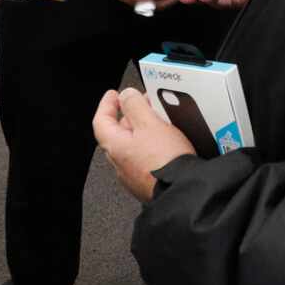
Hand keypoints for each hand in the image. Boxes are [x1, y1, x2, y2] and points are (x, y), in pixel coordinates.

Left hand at [93, 87, 194, 201]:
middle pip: (118, 133)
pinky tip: (166, 143)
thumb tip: (126, 95)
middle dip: (129, 115)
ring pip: (133, 146)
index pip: (101, 121)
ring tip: (158, 121)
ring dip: (142, 130)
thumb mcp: (149, 122)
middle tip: (143, 103)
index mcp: (115, 146)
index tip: (113, 95)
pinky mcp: (148, 182)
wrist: (182, 190)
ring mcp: (133, 175)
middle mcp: (120, 163)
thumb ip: (135, 105)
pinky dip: (152, 146)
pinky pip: (145, 158)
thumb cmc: (164, 160)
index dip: (107, 104)